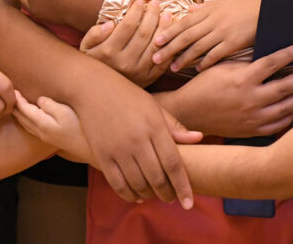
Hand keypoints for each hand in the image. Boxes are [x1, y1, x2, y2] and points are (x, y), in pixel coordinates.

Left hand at [14, 90, 90, 161]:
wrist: (91, 148)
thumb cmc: (81, 127)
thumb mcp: (66, 112)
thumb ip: (50, 105)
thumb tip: (38, 100)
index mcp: (43, 124)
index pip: (25, 110)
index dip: (18, 100)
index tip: (12, 90)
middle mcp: (41, 132)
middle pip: (23, 119)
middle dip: (15, 108)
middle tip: (9, 97)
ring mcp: (46, 137)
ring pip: (26, 125)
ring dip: (19, 115)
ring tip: (15, 106)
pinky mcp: (52, 138)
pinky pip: (32, 128)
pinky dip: (26, 121)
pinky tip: (29, 118)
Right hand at [71, 67, 201, 205]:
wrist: (92, 88)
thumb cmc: (128, 96)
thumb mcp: (155, 107)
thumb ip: (175, 127)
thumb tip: (199, 138)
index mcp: (154, 127)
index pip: (173, 163)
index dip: (183, 186)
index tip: (189, 203)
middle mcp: (137, 140)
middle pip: (157, 177)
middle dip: (167, 194)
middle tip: (172, 198)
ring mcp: (118, 149)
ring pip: (138, 183)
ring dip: (150, 195)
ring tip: (156, 195)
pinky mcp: (102, 156)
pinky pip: (117, 184)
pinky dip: (129, 194)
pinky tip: (137, 196)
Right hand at [81, 0, 171, 86]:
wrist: (101, 88)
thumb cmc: (95, 61)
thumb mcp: (87, 46)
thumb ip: (95, 34)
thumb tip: (111, 24)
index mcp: (109, 52)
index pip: (126, 26)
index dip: (136, 11)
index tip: (141, 1)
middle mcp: (124, 63)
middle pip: (143, 33)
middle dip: (152, 15)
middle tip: (156, 3)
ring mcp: (138, 72)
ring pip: (155, 45)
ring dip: (163, 28)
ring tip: (166, 14)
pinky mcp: (149, 79)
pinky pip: (163, 60)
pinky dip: (169, 46)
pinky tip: (170, 34)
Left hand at [152, 0, 259, 71]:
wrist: (268, 9)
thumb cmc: (245, 7)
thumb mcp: (223, 3)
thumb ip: (205, 8)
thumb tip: (189, 9)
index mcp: (209, 10)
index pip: (185, 22)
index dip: (169, 32)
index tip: (156, 41)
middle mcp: (213, 21)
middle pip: (186, 36)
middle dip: (169, 47)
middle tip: (155, 58)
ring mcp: (223, 32)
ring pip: (198, 47)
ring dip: (183, 58)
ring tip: (172, 68)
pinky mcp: (234, 43)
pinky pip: (215, 54)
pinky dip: (205, 62)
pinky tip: (196, 70)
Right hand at [171, 43, 292, 136]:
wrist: (188, 113)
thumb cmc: (204, 85)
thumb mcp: (222, 67)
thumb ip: (246, 63)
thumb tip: (267, 55)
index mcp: (243, 79)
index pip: (273, 62)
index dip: (290, 54)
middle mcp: (250, 99)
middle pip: (285, 87)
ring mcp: (252, 117)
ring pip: (285, 108)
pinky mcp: (251, 130)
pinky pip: (277, 125)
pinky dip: (289, 117)